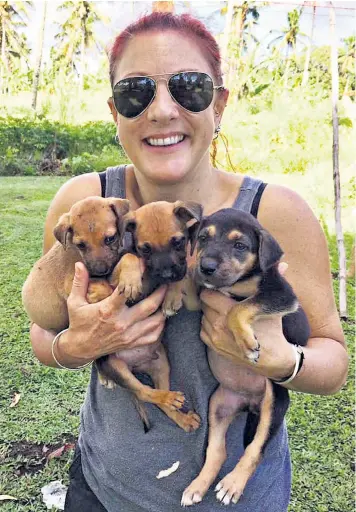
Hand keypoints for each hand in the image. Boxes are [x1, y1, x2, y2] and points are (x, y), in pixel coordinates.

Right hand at [59, 262, 166, 363]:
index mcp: (108, 310)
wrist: (80, 349)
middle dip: (160, 293)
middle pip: (149, 306)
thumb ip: (79, 282)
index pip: (127, 291)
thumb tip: (79, 264)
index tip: (145, 266)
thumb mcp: (75, 302)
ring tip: (166, 298)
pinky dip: (160, 326)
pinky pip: (153, 336)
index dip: (137, 276)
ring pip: (156, 321)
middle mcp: (121, 323)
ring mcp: (129, 335)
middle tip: (166, 282)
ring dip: (163, 309)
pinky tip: (160, 316)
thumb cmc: (78, 323)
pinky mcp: (132, 344)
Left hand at [199, 262, 295, 380]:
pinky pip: (202, 329)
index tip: (221, 287)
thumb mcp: (271, 306)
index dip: (213, 288)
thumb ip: (273, 283)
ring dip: (210, 312)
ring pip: (203, 316)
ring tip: (222, 310)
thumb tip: (282, 264)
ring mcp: (215, 338)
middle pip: (204, 304)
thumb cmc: (273, 331)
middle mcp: (219, 325)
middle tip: (221, 296)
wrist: (273, 360)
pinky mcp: (214, 347)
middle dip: (211, 298)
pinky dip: (209, 325)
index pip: (208, 294)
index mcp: (231, 313)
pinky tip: (221, 322)